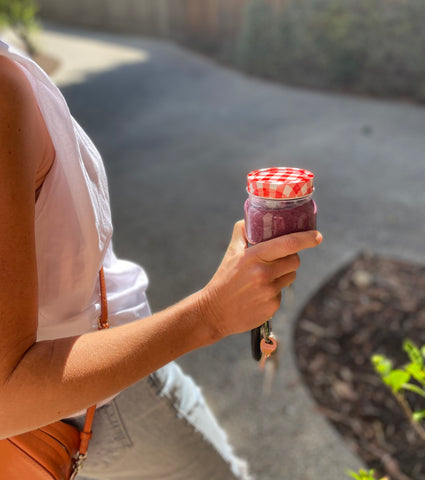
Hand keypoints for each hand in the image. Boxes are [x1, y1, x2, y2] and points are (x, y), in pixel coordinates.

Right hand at [200, 220, 321, 338]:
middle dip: (290, 258)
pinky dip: (274, 291)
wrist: (214, 312)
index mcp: (254, 257)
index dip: (306, 238)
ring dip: (283, 274)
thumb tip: (249, 218)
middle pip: (294, 260)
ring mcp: (269, 291)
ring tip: (263, 279)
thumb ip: (241, 233)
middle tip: (276, 261)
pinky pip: (282, 293)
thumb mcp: (230, 253)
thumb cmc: (223, 279)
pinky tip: (259, 294)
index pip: (288, 243)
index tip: (317, 236)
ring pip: (291, 276)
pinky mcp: (272, 307)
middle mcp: (263, 273)